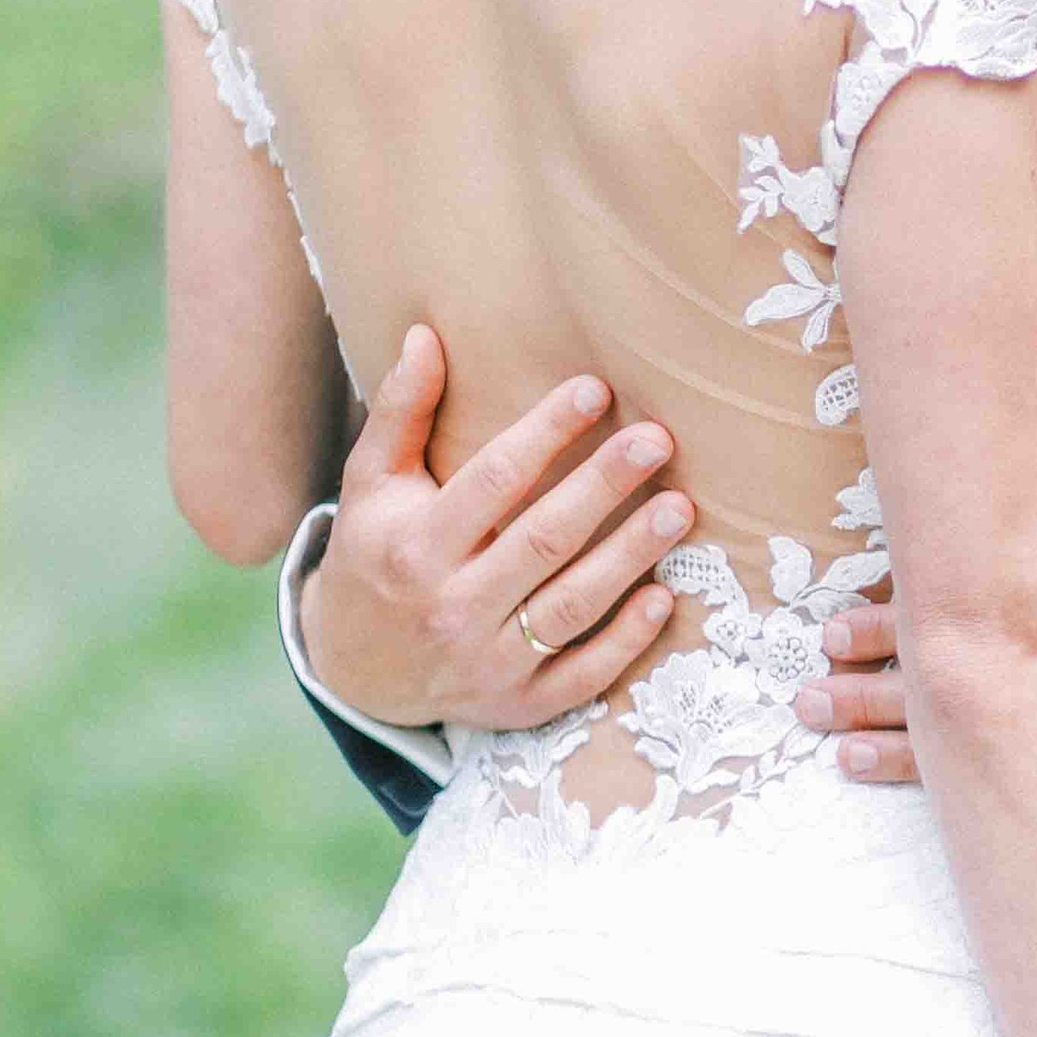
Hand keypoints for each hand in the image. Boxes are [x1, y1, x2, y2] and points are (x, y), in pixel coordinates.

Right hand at [295, 325, 684, 729]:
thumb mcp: (372, 485)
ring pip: (572, 606)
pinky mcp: (519, 704)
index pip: (493, 481)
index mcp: (416, 546)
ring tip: (681, 508)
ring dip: (631, 556)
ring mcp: (489, 662)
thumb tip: (425, 333)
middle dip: (604, 487)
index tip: (596, 389)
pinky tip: (664, 596)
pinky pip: (582, 675)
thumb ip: (401, 411)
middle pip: (543, 540)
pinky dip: (626, 642)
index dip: (546, 432)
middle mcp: (453, 607)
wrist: (355, 672)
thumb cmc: (377, 555)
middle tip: (657, 440)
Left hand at [791, 465, 1036, 811]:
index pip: (971, 611)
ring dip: (907, 752)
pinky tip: (932, 804)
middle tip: (813, 691)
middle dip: (877, 692)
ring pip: (990, 751)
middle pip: (963, 686)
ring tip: (840, 745)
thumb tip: (1016, 447)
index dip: (896, 622)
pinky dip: (982, 802)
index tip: (838, 626)